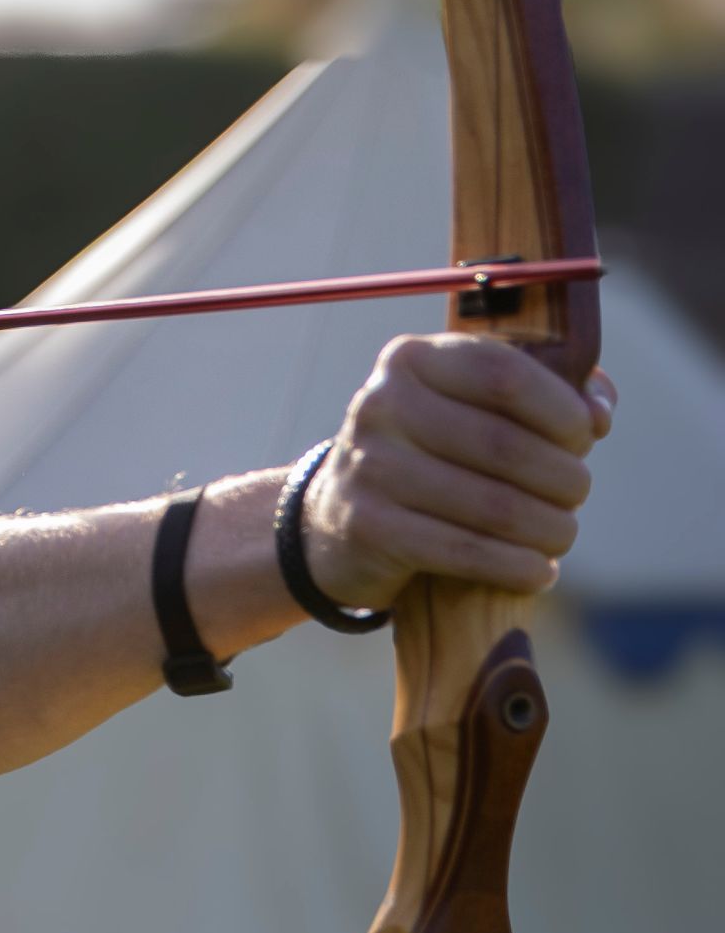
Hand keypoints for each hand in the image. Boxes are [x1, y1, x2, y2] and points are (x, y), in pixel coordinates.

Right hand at [305, 326, 612, 610]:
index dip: (561, 409)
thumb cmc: (428, 457)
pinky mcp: (367, 527)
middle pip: (504, 445)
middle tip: (576, 496)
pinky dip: (514, 567)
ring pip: (491, 504)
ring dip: (547, 528)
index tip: (586, 438)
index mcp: (412, 360)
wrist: (332, 523)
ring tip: (562, 537)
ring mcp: (369, 467)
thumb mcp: (469, 409)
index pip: (504, 374)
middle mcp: (381, 404)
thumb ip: (542, 394)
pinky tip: (540, 573)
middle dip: (561, 477)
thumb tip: (599, 412)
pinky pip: (463, 550)